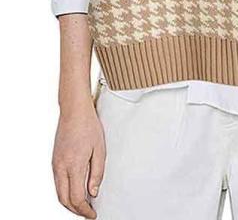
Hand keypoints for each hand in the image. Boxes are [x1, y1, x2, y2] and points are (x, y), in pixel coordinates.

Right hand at [52, 101, 105, 217]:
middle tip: (88, 213)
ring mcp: (55, 163)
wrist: (74, 110)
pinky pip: (57, 182)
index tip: (93, 214)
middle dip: (75, 210)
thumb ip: (97, 173)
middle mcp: (61, 167)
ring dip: (69, 202)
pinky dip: (65, 191)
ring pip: (58, 192)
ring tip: (83, 205)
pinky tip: (74, 190)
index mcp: (73, 165)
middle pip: (64, 199)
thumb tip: (93, 192)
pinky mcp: (54, 160)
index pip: (76, 197)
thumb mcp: (100, 149)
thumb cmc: (89, 126)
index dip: (85, 210)